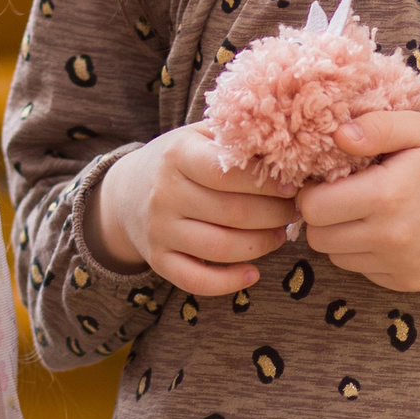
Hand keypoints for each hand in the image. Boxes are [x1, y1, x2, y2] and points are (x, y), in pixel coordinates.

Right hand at [93, 124, 300, 294]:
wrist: (125, 192)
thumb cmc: (178, 160)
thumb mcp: (199, 136)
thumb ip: (235, 138)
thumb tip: (287, 145)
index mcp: (177, 155)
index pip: (228, 172)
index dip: (266, 182)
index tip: (292, 185)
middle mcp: (164, 193)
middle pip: (232, 212)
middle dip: (274, 215)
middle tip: (294, 211)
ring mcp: (159, 230)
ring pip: (220, 247)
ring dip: (261, 245)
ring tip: (280, 235)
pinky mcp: (158, 260)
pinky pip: (196, 280)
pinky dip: (229, 283)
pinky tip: (253, 273)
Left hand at [296, 112, 419, 292]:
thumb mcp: (418, 127)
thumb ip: (375, 127)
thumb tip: (338, 135)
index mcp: (387, 196)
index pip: (312, 208)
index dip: (311, 192)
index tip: (328, 179)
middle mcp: (392, 238)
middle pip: (318, 238)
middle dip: (322, 216)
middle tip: (344, 194)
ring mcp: (401, 266)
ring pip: (337, 257)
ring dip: (342, 235)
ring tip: (369, 210)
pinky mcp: (408, 282)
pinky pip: (363, 270)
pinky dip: (365, 252)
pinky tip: (388, 229)